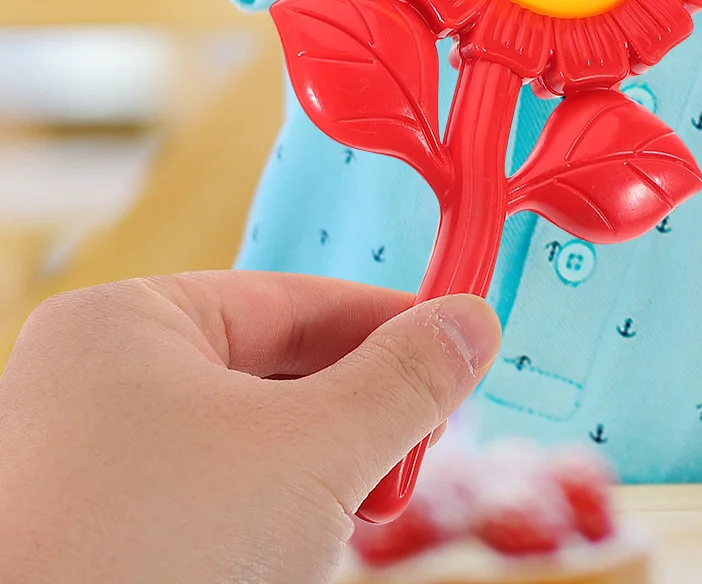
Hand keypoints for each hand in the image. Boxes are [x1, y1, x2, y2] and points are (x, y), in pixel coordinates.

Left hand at [0, 272, 500, 583]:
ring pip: (237, 452)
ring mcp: (72, 476)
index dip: (389, 326)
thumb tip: (474, 322)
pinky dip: (255, 533)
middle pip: (268, 377)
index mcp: (124, 324)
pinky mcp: (77, 551)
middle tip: (406, 464)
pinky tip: (283, 569)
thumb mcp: (315, 453)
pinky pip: (193, 512)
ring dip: (308, 486)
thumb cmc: (154, 557)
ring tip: (336, 532)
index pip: (295, 299)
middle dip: (348, 424)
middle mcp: (86, 387)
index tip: (462, 355)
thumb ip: (406, 379)